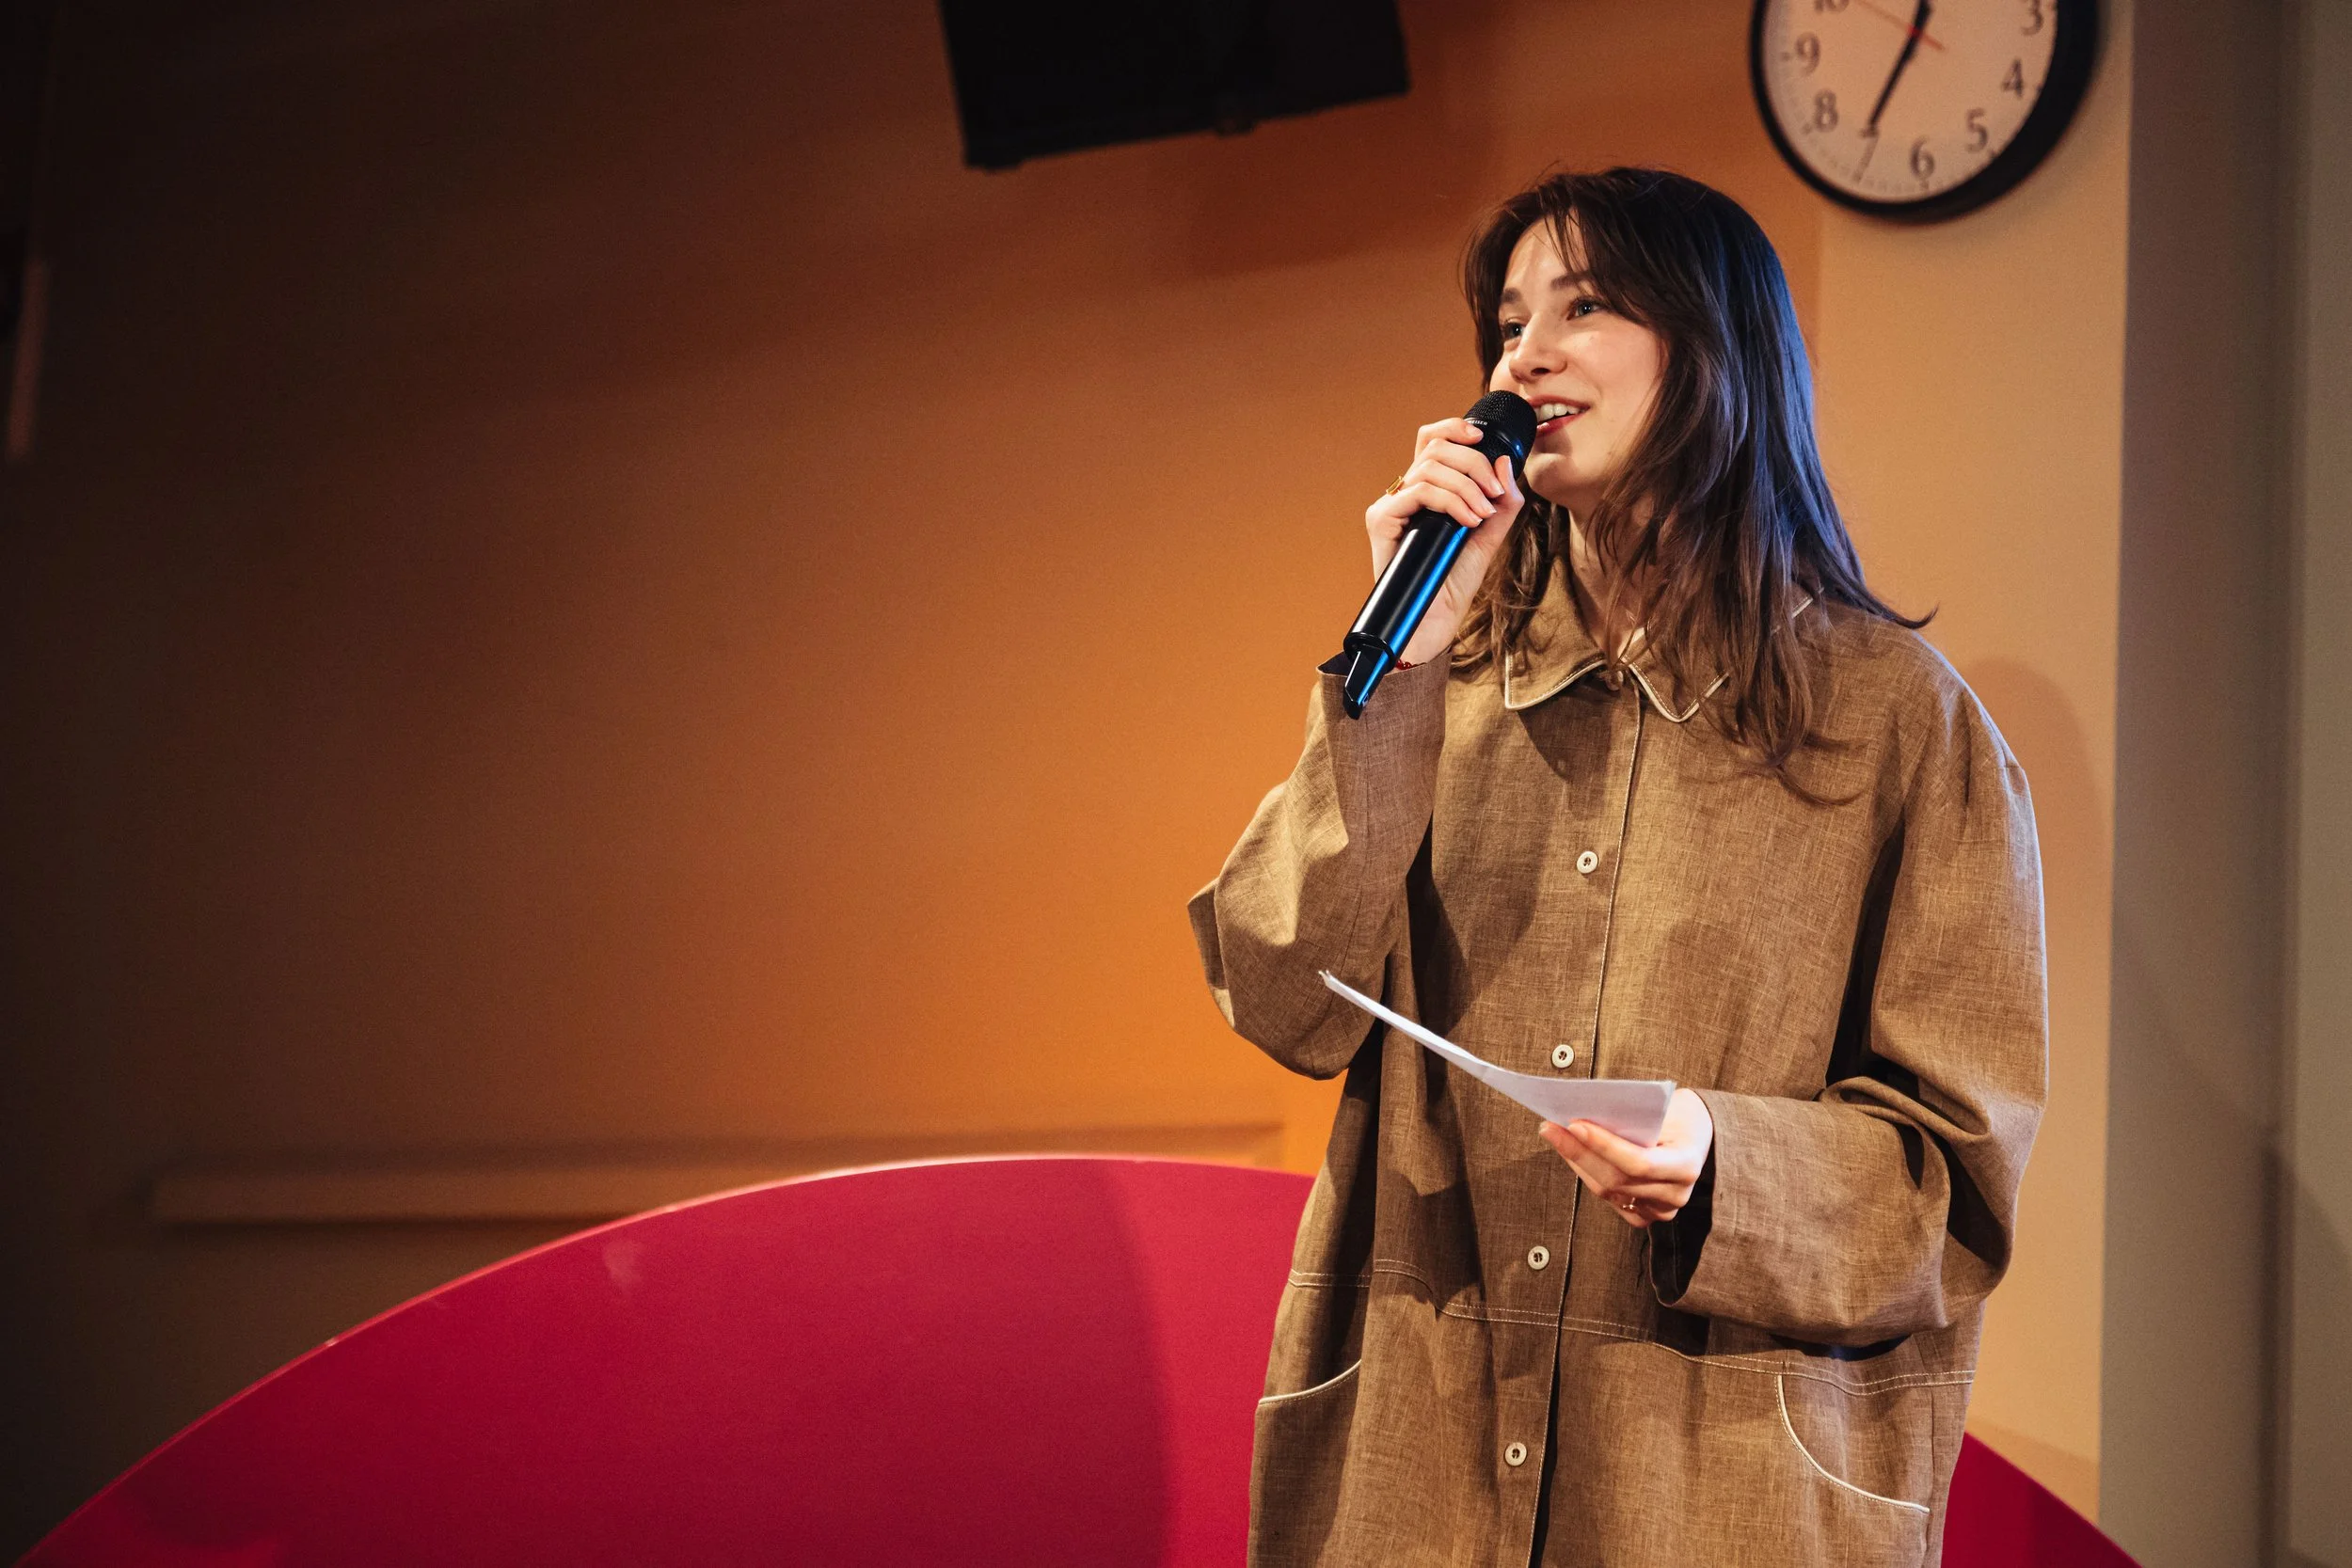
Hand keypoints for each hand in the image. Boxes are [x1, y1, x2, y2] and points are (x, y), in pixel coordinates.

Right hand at [1364, 417, 1526, 666]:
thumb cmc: (1454, 583)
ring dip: (1466, 486)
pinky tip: (1467, 521)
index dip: (1454, 428)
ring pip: (1430, 467)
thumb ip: (1503, 501)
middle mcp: (1405, 492)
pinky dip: (1450, 501)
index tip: (1482, 439)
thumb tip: (1505, 462)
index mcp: (1426, 490)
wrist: (1435, 621)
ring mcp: (1391, 505)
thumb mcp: (1489, 535)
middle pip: (1435, 447)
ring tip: (1482, 515)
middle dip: (1473, 463)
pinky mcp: (1381, 520)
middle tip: (1493, 493)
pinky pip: (1418, 491)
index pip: (1432, 440)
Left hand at [1540, 1088, 1713, 1228]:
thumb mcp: (1663, 1108)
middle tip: (1550, 1127)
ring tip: (1554, 1135)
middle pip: (1616, 1179)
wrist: (1694, 1136)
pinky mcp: (1644, 1216)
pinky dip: (1586, 1174)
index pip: (1639, 1162)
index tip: (1574, 1124)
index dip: (1604, 1146)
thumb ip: (1631, 1119)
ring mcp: (1659, 1210)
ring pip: (1607, 1190)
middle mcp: (1675, 1195)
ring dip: (1576, 1162)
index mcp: (1686, 1165)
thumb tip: (1582, 1119)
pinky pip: (1608, 1198)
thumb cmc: (1676, 1115)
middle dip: (1579, 1152)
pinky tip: (1570, 1154)